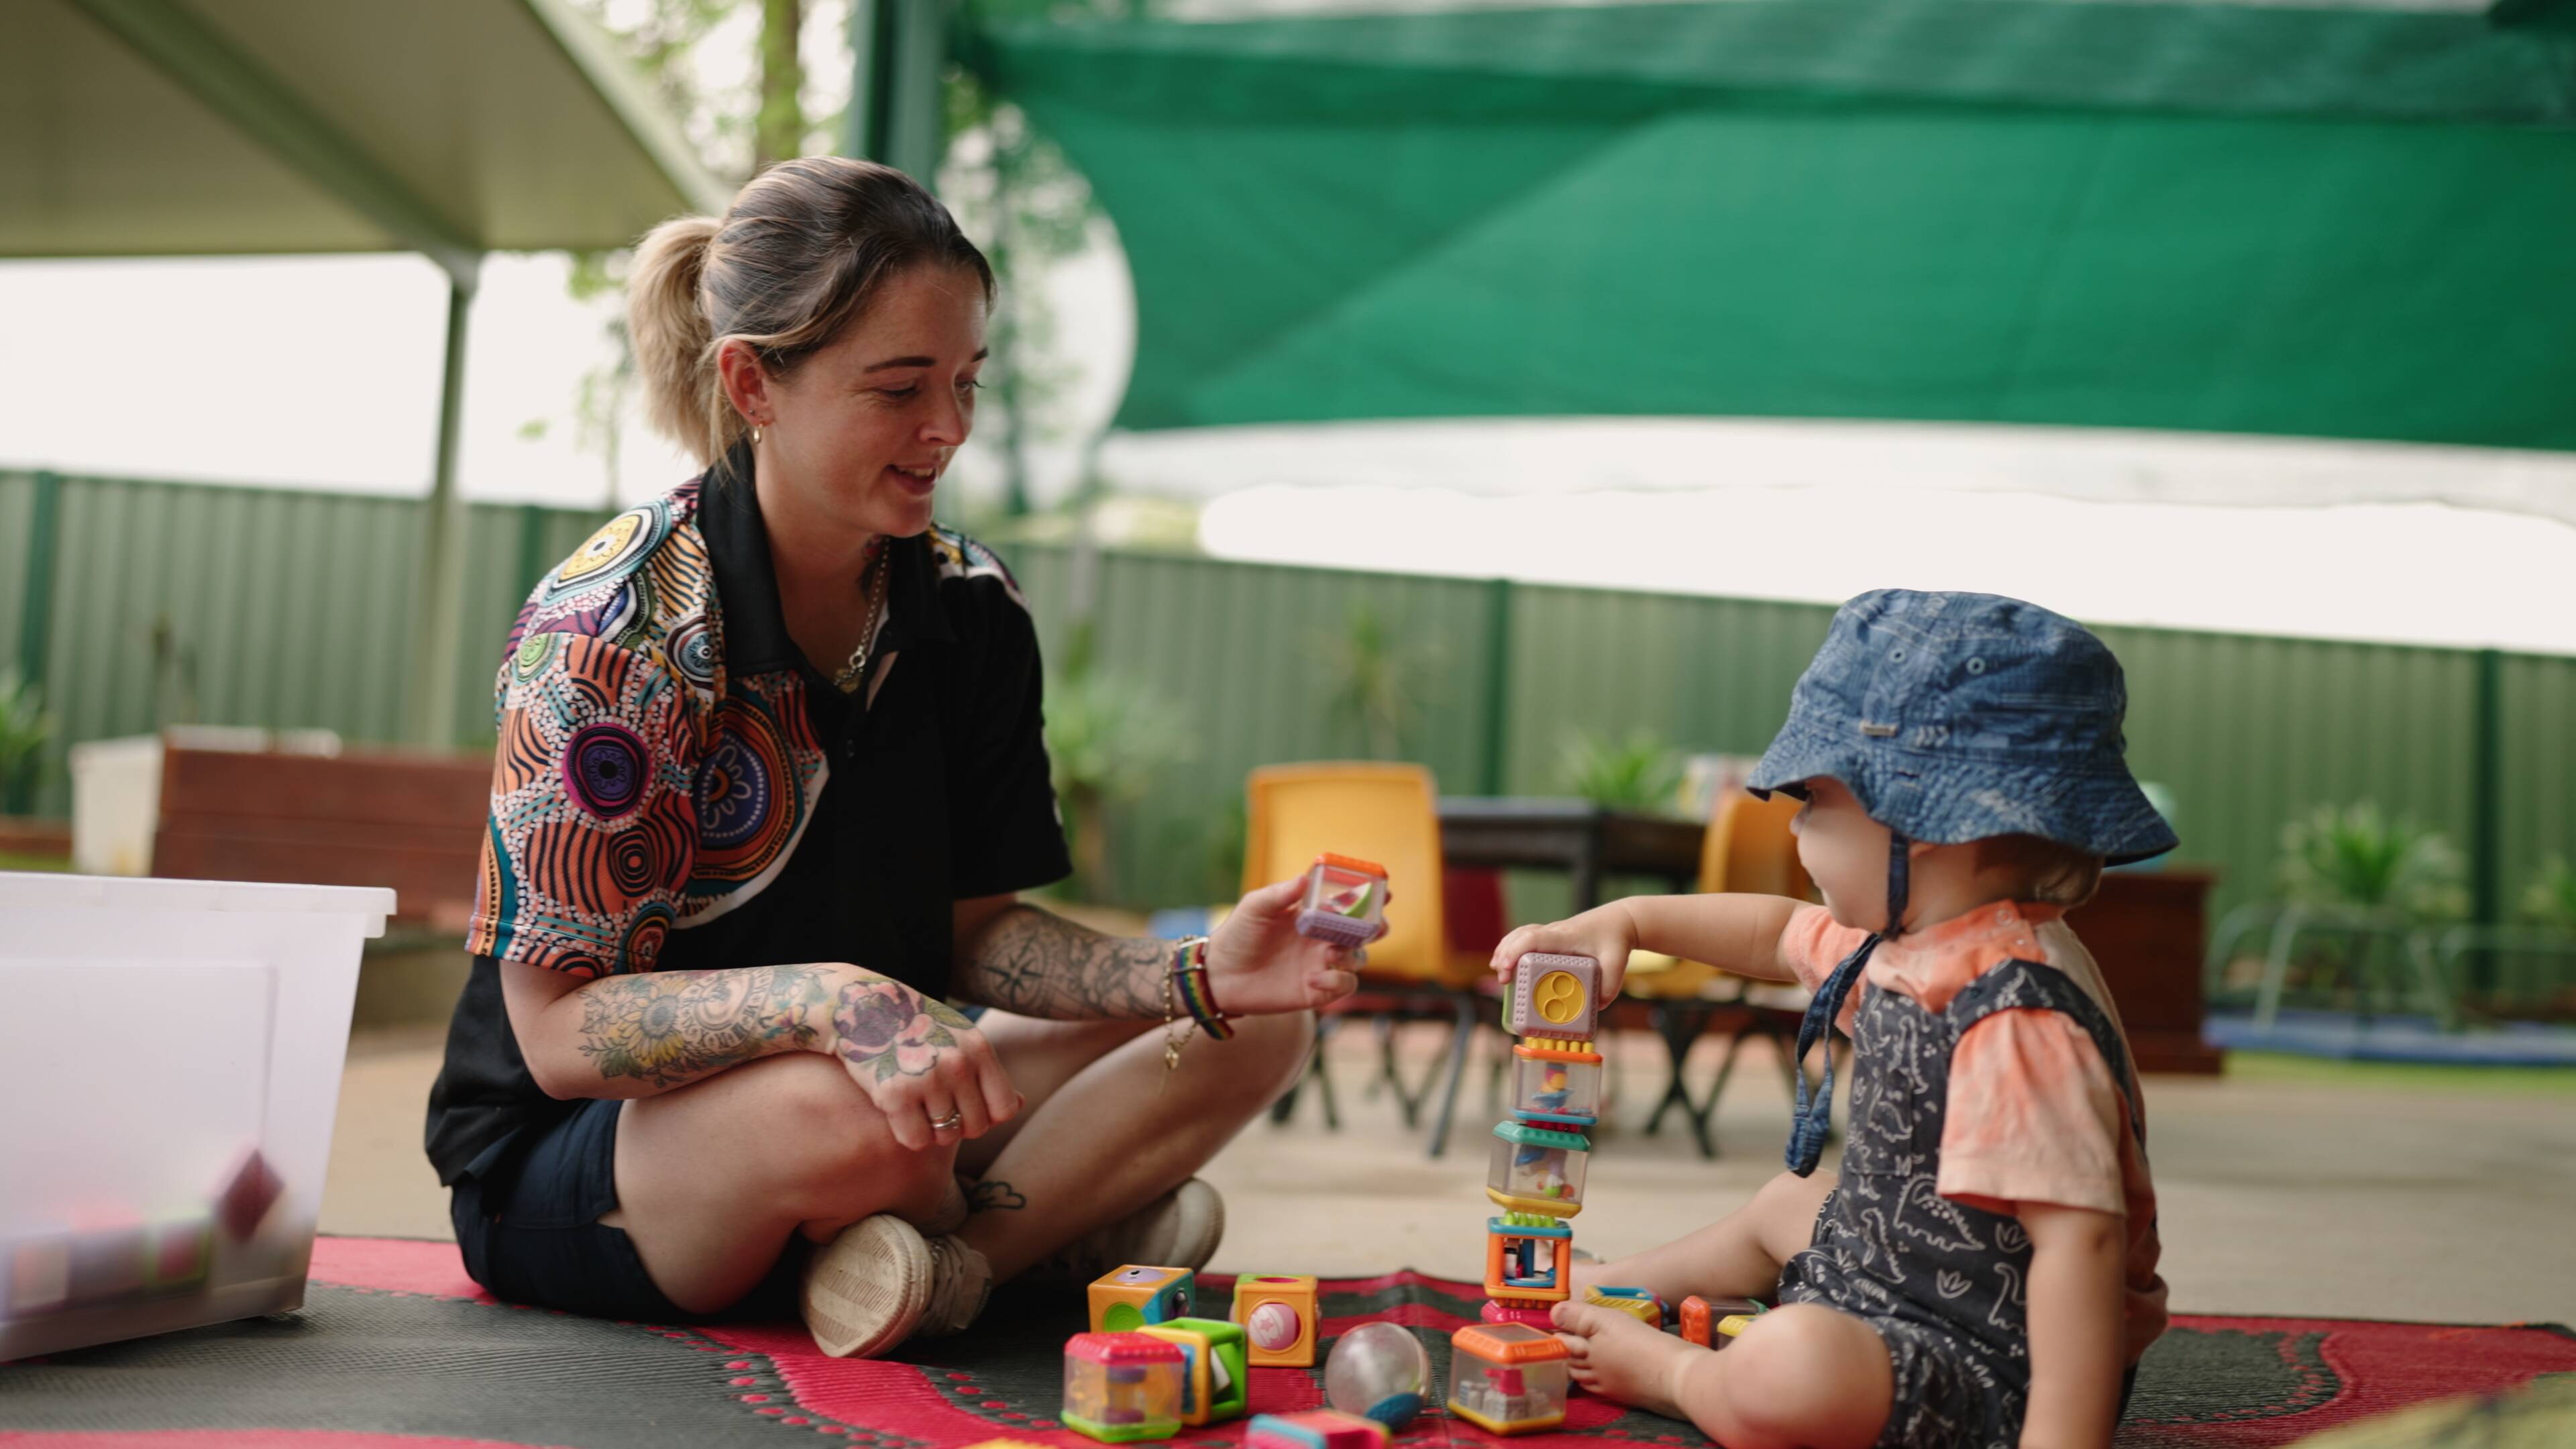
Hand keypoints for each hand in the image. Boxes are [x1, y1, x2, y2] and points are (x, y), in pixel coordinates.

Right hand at [827, 971, 1019, 1150]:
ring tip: (916, 1105)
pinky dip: (907, 1134)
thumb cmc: (918, 1028)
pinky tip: (898, 1112)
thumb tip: (1020, 1106)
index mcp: (978, 1049)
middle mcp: (957, 1064)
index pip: (1004, 1109)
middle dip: (957, 1125)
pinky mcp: (894, 1093)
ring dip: (930, 1129)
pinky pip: (915, 1140)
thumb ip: (988, 1073)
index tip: (966, 1107)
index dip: (987, 1116)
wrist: (863, 1008)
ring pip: (944, 1137)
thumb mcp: (960, 1039)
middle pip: (975, 1128)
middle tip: (935, 1108)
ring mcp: (926, 1079)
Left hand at [1205, 876, 1367, 1016]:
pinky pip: (1344, 986)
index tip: (1383, 890)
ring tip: (1329, 954)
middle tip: (1375, 927)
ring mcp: (1321, 965)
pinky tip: (1314, 978)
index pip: (1348, 904)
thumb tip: (1305, 878)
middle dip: (1376, 928)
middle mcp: (1322, 940)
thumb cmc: (1237, 935)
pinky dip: (1338, 981)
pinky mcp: (1317, 990)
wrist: (1220, 975)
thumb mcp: (1256, 908)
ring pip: (1358, 959)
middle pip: (1364, 933)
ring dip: (1352, 955)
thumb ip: (1281, 894)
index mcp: (1313, 915)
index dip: (1368, 897)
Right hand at [1491, 902, 1638, 1002]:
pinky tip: (1505, 961)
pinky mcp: (1549, 937)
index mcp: (1566, 936)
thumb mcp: (1617, 965)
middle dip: (1506, 955)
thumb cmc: (1615, 939)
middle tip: (1503, 979)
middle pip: (1520, 936)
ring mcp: (1550, 932)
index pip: (1533, 938)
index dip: (1516, 951)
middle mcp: (1554, 932)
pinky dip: (1511, 948)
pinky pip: (1524, 938)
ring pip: (1519, 935)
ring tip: (1498, 971)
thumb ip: (1608, 988)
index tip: (1506, 969)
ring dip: (1505, 950)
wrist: (1618, 920)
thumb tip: (1595, 1009)